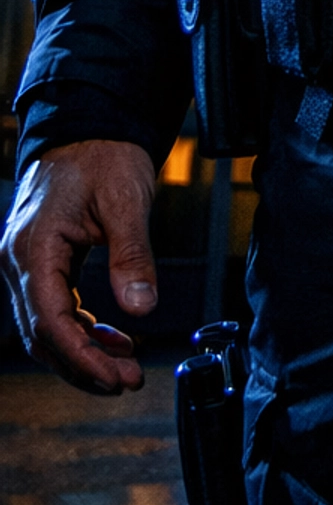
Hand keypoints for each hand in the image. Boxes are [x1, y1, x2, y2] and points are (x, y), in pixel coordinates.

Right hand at [1, 140, 158, 391]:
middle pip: (42, 335)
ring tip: (123, 368)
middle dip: (83, 366)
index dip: (82, 357)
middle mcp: (18, 259)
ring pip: (44, 327)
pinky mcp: (38, 260)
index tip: (116, 377)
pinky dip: (79, 329)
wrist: (89, 122)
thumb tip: (142, 307)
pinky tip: (110, 339)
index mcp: (33, 247)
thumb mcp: (126, 201)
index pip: (50, 321)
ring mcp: (24, 261)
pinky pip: (51, 308)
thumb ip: (132, 256)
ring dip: (81, 353)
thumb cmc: (104, 153)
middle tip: (126, 382)